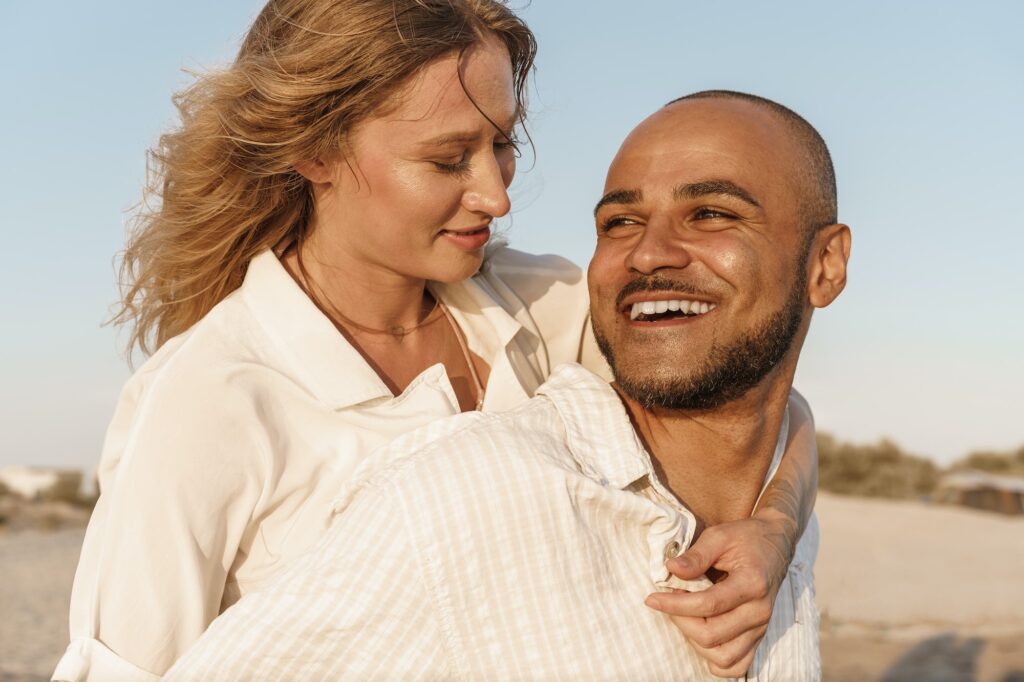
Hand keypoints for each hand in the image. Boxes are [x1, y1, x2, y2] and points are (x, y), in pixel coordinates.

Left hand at [644, 514, 793, 676]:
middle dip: (681, 620)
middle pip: (712, 635)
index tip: (652, 598)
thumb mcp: (719, 536)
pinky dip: (715, 658)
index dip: (675, 604)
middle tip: (670, 601)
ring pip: (723, 657)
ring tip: (685, 616)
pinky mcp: (758, 636)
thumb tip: (671, 570)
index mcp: (752, 584)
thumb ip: (696, 555)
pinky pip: (737, 665)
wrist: (775, 545)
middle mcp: (760, 611)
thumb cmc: (745, 538)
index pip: (708, 605)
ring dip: (695, 641)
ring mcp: (761, 627)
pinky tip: (700, 636)